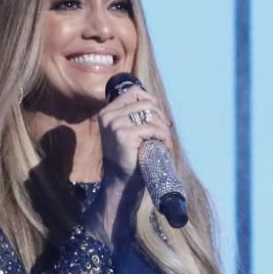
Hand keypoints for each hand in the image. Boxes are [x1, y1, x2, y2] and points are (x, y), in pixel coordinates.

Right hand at [93, 88, 171, 238]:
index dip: (151, 101)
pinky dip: (162, 137)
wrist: (122, 181)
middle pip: (146, 102)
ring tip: (164, 141)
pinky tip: (163, 146)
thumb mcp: (128, 130)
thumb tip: (156, 104)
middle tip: (163, 134)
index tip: (157, 119)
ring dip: (163, 128)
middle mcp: (108, 115)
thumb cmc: (129, 156)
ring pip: (151, 114)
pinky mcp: (124, 135)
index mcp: (107, 111)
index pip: (134, 92)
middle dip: (160, 117)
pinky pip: (152, 128)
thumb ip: (136, 115)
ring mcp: (114, 124)